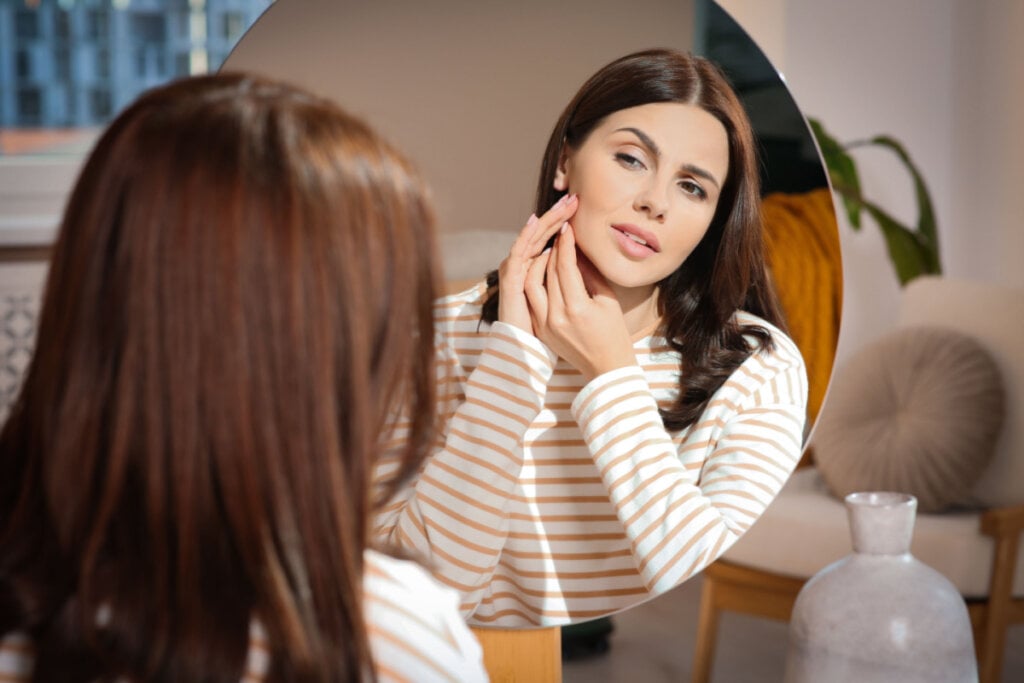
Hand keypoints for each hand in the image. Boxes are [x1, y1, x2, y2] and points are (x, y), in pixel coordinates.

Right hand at [498, 194, 577, 332]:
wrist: (551, 363)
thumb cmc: (571, 344)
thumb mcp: (580, 304)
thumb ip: (581, 280)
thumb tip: (588, 255)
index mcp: (541, 284)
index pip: (551, 249)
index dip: (561, 228)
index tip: (578, 210)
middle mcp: (526, 280)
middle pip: (539, 242)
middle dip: (554, 219)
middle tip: (571, 198)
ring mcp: (517, 284)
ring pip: (529, 246)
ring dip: (543, 223)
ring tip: (559, 204)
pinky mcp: (510, 288)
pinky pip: (519, 257)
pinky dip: (526, 239)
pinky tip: (536, 222)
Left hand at [524, 223, 636, 381]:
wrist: (606, 368)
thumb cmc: (614, 333)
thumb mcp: (608, 300)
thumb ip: (590, 273)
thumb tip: (578, 250)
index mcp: (577, 308)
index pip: (565, 266)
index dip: (566, 244)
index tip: (567, 228)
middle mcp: (556, 316)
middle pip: (547, 272)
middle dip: (553, 249)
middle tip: (559, 234)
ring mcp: (544, 325)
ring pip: (532, 284)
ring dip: (538, 264)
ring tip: (550, 252)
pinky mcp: (540, 330)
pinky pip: (532, 299)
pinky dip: (535, 282)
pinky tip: (544, 272)